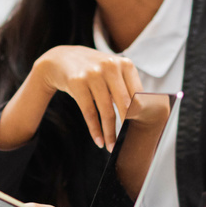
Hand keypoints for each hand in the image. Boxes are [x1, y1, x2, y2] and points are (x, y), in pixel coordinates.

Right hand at [0, 46, 142, 149]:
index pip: (138, 95)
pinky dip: (95, 130)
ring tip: (112, 147)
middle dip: (127, 127)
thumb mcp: (112, 72)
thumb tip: (143, 117)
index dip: (141, 115)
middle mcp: (110, 66)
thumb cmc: (94, 71)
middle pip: (124, 104)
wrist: (62, 59)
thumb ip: (127, 88)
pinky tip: (99, 141)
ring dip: (110, 133)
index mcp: (125, 64)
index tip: (142, 130)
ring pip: (106, 111)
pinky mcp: (77, 83)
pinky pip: (89, 113)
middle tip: (129, 143)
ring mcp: (93, 74)